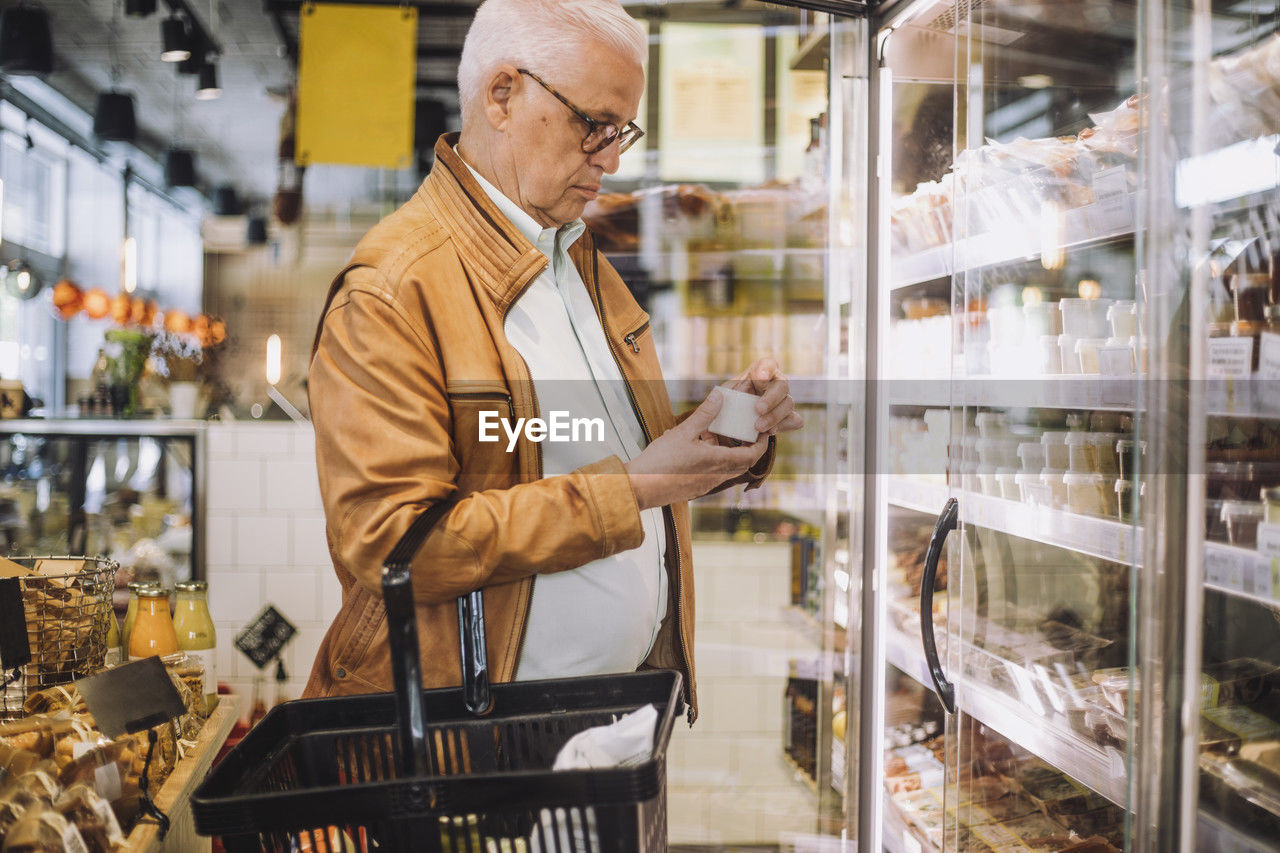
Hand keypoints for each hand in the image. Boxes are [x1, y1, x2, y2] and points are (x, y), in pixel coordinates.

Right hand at [624, 388, 768, 510]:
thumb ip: (704, 415)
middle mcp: (716, 477)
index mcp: (717, 463)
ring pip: (725, 467)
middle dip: (745, 446)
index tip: (762, 430)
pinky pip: (711, 472)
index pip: (751, 455)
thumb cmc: (660, 461)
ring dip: (725, 451)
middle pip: (741, 462)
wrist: (639, 488)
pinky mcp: (694, 488)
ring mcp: (705, 485)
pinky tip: (695, 446)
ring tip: (713, 433)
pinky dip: (711, 458)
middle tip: (743, 429)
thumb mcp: (683, 432)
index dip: (761, 442)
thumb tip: (720, 396)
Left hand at [729, 358, 803, 436]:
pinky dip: (783, 426)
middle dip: (771, 398)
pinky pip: (795, 420)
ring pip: (789, 403)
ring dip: (774, 416)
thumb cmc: (730, 404)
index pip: (768, 364)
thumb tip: (720, 395)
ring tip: (759, 428)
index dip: (766, 369)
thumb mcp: (725, 395)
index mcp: (760, 373)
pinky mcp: (789, 417)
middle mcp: (776, 384)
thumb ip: (725, 393)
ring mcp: (784, 400)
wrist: (735, 425)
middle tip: (758, 409)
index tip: (759, 377)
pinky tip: (770, 432)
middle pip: (782, 385)